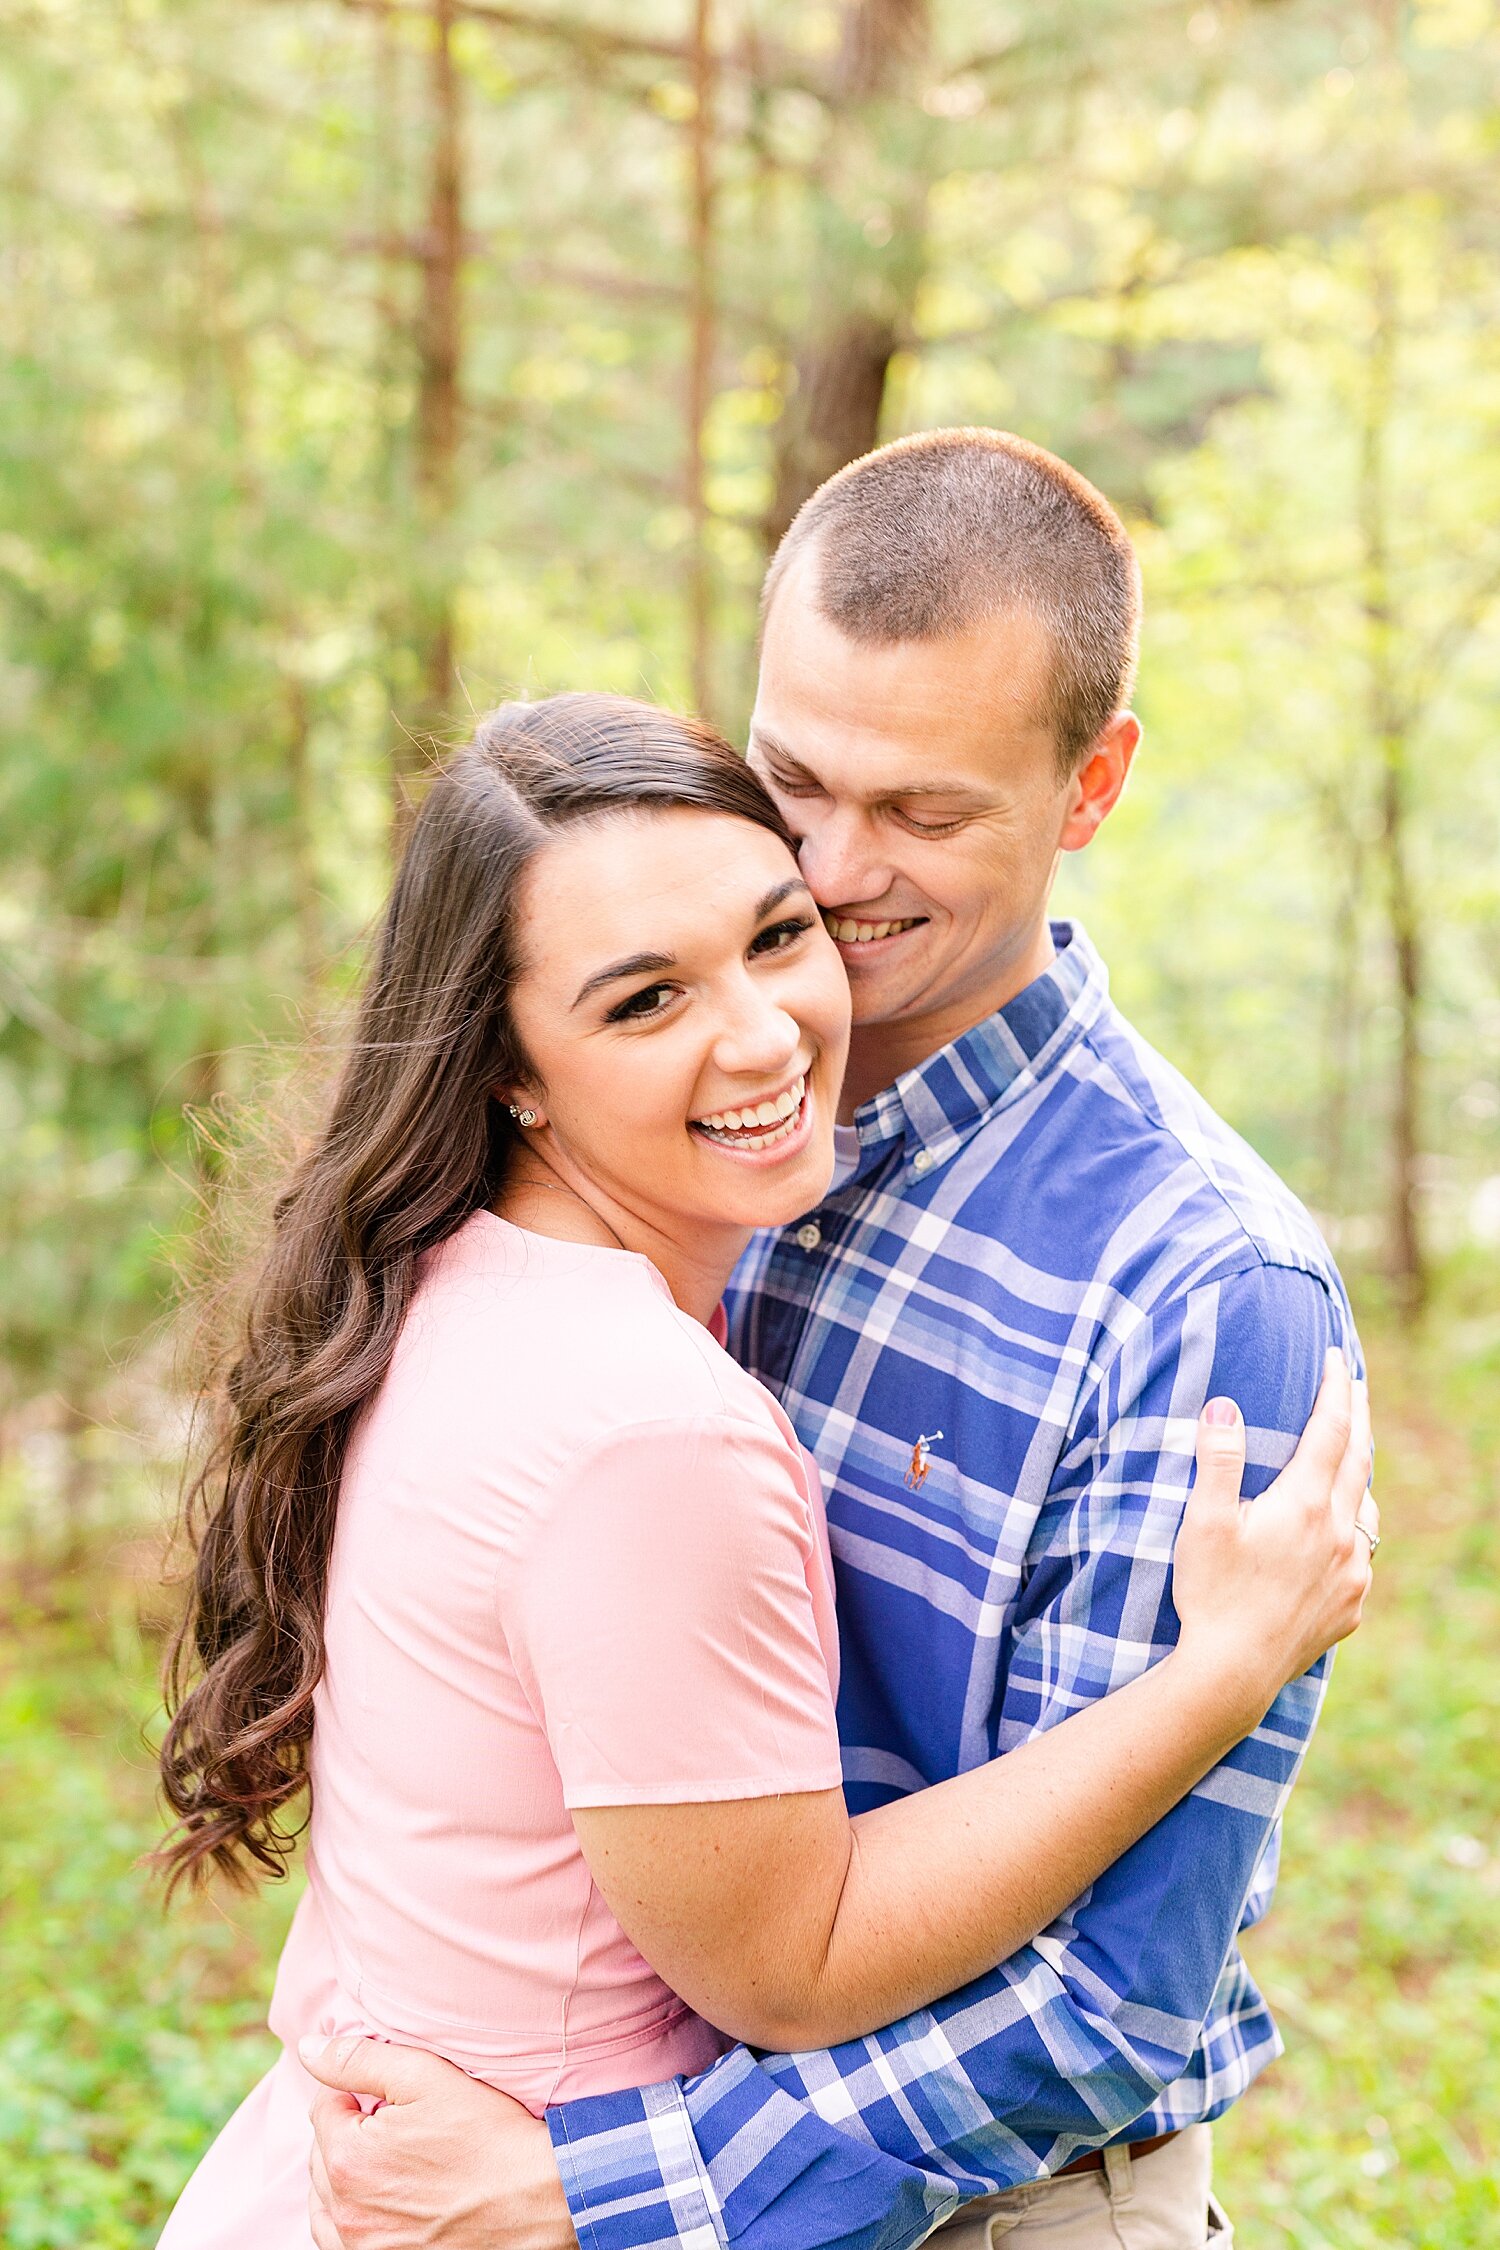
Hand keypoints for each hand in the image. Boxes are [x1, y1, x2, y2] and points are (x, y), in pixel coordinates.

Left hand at [300, 2035, 577, 2249]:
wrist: (535, 2199)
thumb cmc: (486, 2134)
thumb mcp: (426, 2077)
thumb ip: (359, 2060)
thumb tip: (307, 2047)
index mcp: (348, 2158)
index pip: (324, 2108)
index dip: (357, 2093)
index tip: (392, 2096)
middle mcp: (345, 2210)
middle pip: (321, 2154)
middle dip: (349, 2132)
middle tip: (397, 2123)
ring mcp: (361, 2246)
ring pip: (324, 2201)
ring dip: (342, 2175)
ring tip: (387, 2159)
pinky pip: (337, 2241)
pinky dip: (346, 2217)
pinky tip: (379, 2199)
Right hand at [1172, 1348, 1375, 1721]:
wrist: (1233, 1673)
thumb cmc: (1211, 1594)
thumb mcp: (1203, 1522)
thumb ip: (1218, 1460)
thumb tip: (1224, 1405)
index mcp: (1304, 1505)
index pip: (1330, 1429)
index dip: (1335, 1388)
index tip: (1337, 1357)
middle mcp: (1339, 1533)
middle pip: (1358, 1459)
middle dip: (1356, 1416)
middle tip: (1354, 1383)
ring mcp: (1351, 1572)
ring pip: (1365, 1507)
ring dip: (1358, 1473)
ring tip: (1348, 1455)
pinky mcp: (1351, 1605)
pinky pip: (1361, 1553)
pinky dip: (1353, 1527)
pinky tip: (1339, 1531)